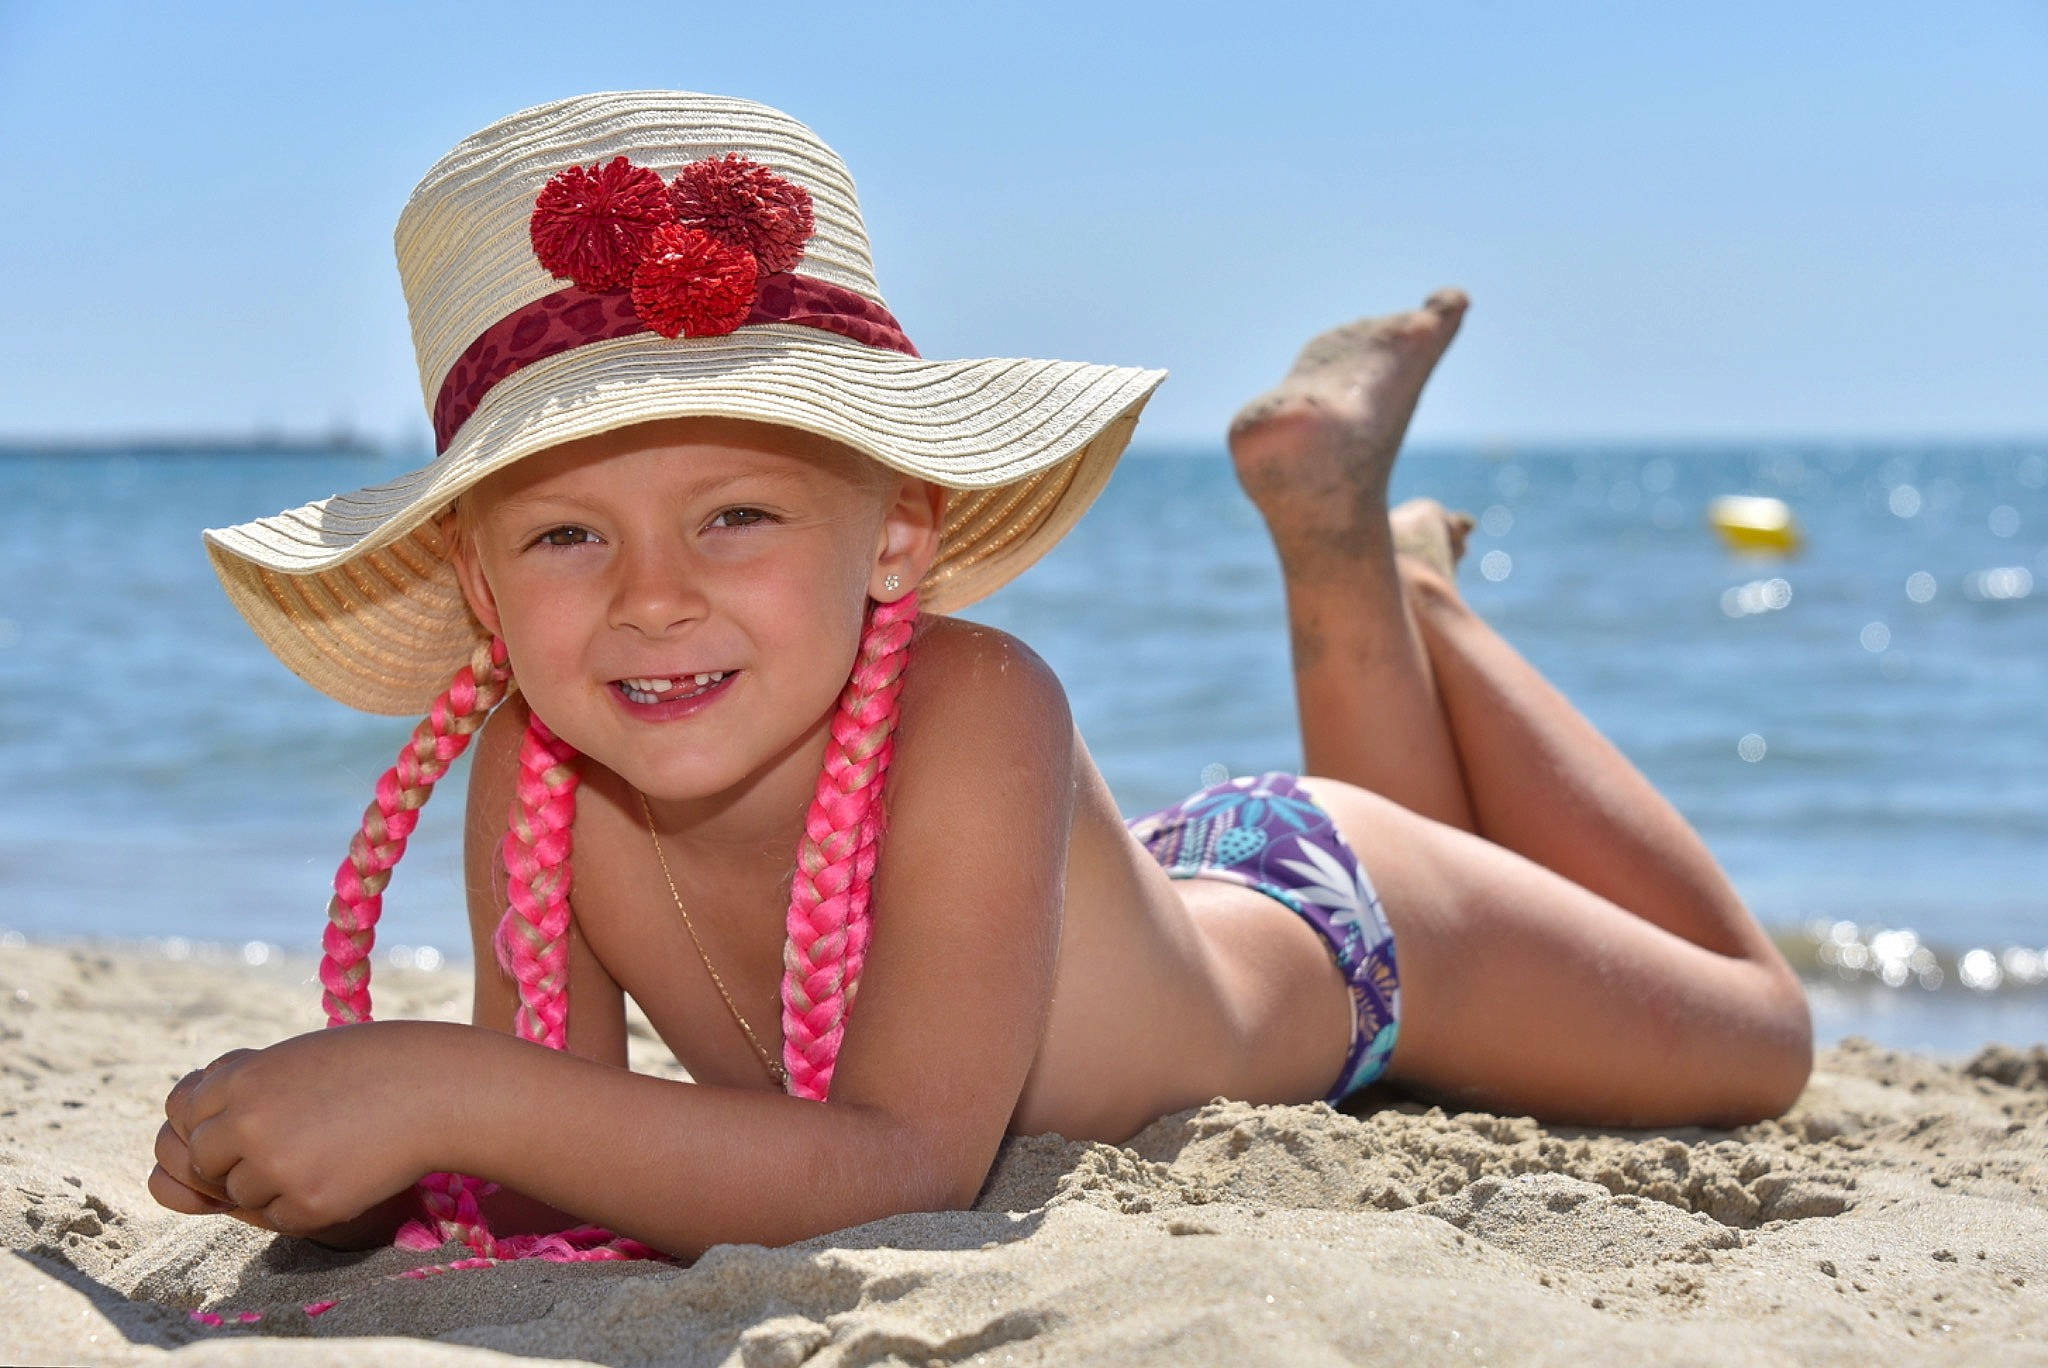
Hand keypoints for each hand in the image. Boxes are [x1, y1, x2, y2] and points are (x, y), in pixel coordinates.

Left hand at [148, 1023, 457, 1235]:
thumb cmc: (375, 1064)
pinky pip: (280, 1218)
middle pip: (202, 1161)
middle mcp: (247, 1124)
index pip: (182, 1112)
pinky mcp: (306, 1205)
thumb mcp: (300, 1057)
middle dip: (235, 1158)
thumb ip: (246, 1087)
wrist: (440, 1090)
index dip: (212, 1119)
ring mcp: (275, 1168)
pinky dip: (305, 1202)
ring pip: (241, 1194)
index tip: (244, 1119)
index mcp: (242, 1079)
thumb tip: (192, 1128)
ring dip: (272, 1182)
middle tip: (288, 1141)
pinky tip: (345, 1171)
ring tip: (327, 1150)